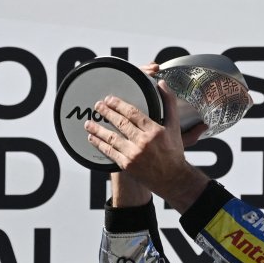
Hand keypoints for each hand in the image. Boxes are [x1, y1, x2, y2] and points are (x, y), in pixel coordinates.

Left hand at [86, 79, 208, 211]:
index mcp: (154, 131)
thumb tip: (162, 84)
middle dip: (106, 112)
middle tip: (98, 105)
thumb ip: (169, 103)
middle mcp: (143, 142)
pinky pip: (110, 152)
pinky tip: (92, 138)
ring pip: (111, 137)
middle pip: (120, 123)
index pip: (133, 113)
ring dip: (98, 129)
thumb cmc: (173, 152)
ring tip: (89, 122)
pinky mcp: (127, 165)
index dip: (119, 105)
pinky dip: (99, 144)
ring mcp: (134, 154)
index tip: (110, 99)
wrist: (172, 178)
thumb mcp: (175, 126)